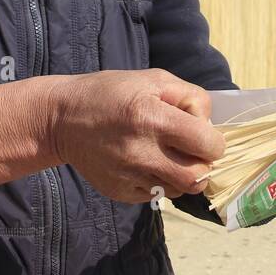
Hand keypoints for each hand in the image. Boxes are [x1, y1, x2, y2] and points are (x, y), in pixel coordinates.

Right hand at [50, 69, 225, 203]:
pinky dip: (159, 182)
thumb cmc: (111, 93)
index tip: (202, 135)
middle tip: (190, 151)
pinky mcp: (120, 192)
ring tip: (167, 156)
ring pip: (180, 190)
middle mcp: (142, 152)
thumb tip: (209, 126)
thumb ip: (190, 97)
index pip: (209, 145)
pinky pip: (156, 196)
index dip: (213, 141)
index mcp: (154, 118)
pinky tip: (145, 163)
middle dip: (203, 164)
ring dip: (182, 175)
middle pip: (198, 177)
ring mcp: (130, 176)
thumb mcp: (153, 79)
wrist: (62, 119)